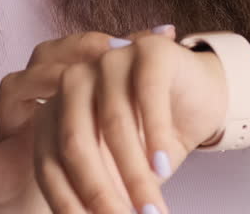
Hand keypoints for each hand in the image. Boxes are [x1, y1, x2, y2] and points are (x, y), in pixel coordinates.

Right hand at [0, 25, 179, 213]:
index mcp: (62, 89)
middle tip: (111, 52)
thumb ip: (131, 81)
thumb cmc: (80, 166)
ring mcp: (8, 126)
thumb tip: (168, 28)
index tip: (142, 38)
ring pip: (12, 86)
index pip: (79, 50)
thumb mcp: (111, 124)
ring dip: (38, 81)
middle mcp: (32, 99)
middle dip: (76, 52)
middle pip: (45, 59)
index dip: (105, 40)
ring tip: (64, 77)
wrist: (37, 212)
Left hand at [31, 28, 228, 213]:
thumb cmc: (151, 144)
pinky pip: (147, 96)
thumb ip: (97, 193)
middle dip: (99, 192)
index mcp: (54, 111)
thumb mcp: (117, 174)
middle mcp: (74, 82)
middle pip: (74, 143)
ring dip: (135, 175)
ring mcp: (109, 61)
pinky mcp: (147, 50)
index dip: (67, 203)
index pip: (49, 163)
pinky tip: (162, 167)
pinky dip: (155, 135)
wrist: (201, 102)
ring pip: (113, 123)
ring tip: (152, 211)